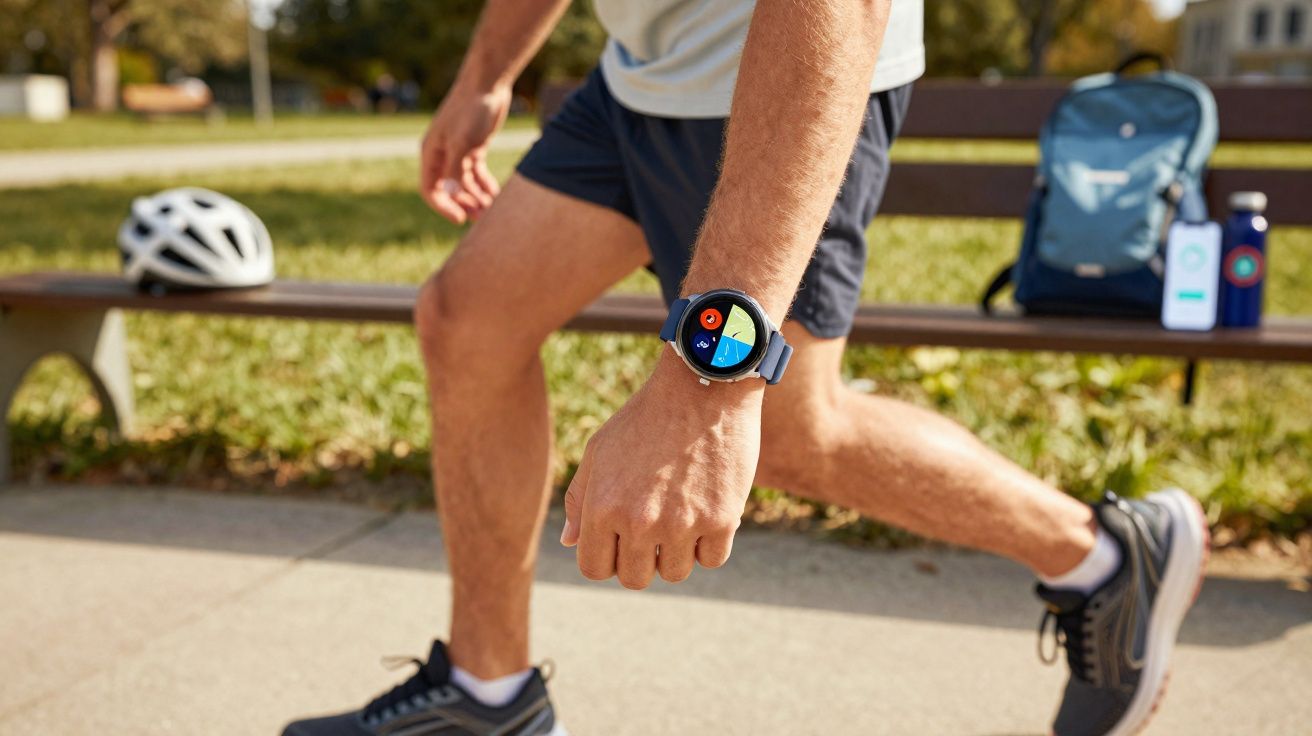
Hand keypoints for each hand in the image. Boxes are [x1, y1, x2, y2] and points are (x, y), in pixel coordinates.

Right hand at [419, 82, 511, 223]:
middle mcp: (442, 154)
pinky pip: (477, 174)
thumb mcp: (463, 142)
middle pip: (450, 189)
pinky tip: (495, 195)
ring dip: (476, 198)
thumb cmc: (471, 110)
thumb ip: (456, 169)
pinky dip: (485, 185)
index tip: (460, 219)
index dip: (443, 206)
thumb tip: (453, 194)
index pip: (431, 189)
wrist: (487, 85)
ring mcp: (459, 151)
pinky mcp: (475, 147)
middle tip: (482, 218)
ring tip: (492, 210)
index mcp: (431, 153)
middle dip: (464, 205)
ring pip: (465, 183)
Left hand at [561, 350, 762, 588]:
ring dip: (677, 552)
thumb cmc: (647, 417)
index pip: (594, 568)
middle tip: (654, 529)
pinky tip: (707, 511)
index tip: (620, 541)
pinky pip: (712, 559)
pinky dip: (710, 543)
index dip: (606, 558)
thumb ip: (581, 499)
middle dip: (641, 559)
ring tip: (681, 515)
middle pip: (635, 578)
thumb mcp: (601, 450)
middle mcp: (639, 522)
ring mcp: (681, 524)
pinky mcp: (721, 519)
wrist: (703, 386)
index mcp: (602, 506)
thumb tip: (571, 543)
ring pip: (674, 573)